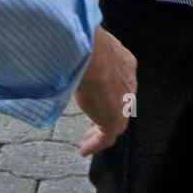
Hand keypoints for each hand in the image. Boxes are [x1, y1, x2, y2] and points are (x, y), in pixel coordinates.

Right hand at [74, 26, 136, 156]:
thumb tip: (64, 53)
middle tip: (93, 123)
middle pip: (119, 103)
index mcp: (125, 62)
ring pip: (114, 122)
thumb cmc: (83, 42)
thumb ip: (81, 54)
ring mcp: (124, 102)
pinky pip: (106, 137)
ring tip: (87, 140)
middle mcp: (129, 82)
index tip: (96, 97)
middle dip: (106, 112)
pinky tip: (84, 149)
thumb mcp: (85, 46)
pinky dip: (95, 144)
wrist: (90, 53)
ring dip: (100, 132)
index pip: (119, 82)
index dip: (108, 92)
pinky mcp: (115, 118)